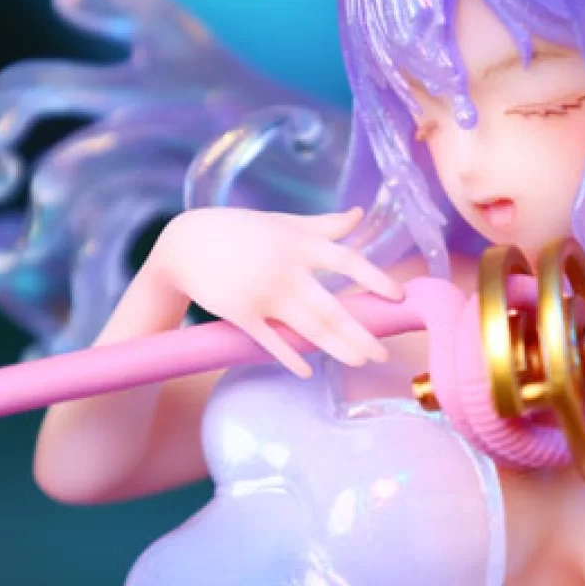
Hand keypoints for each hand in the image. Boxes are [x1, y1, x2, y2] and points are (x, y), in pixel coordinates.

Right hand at [150, 205, 404, 377]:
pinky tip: (308, 370)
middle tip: (383, 354)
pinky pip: (271, 340)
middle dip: (360, 333)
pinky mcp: (241, 313)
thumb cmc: (239, 230)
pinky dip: (290, 356)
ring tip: (359, 361)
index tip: (398, 295)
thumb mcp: (283, 222)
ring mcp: (263, 293)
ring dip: (335, 348)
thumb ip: (324, 224)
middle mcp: (286, 269)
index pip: (348, 261)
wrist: (185, 243)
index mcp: (300, 245)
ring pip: (307, 328)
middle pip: (331, 308)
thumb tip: (359, 215)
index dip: (376, 278)